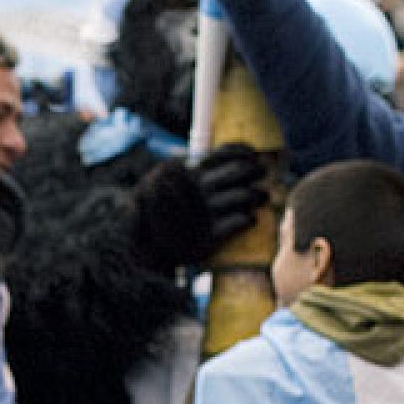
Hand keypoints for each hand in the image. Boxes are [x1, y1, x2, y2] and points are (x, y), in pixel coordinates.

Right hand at [133, 144, 267, 271]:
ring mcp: (205, 212)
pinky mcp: (210, 236)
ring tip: (260, 198)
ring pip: (246, 195)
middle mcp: (198, 189)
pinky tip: (249, 220)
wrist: (141, 251)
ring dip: (259, 196)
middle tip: (261, 174)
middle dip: (257, 170)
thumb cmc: (152, 215)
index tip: (252, 156)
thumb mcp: (154, 184)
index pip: (225, 153)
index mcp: (188, 173)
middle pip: (241, 170)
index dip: (244, 152)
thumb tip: (192, 160)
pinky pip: (241, 221)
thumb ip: (175, 170)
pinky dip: (248, 219)